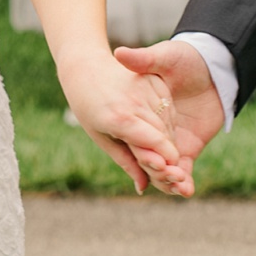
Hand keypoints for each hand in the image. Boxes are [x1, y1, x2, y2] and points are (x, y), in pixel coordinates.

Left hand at [57, 51, 185, 194]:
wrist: (84, 67)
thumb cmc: (87, 107)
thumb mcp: (101, 137)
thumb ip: (126, 161)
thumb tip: (144, 187)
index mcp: (119, 119)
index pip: (155, 143)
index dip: (166, 160)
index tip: (171, 173)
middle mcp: (134, 102)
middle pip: (164, 134)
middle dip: (169, 153)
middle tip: (170, 169)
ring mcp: (144, 87)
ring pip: (168, 120)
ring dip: (169, 137)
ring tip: (162, 148)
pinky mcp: (152, 79)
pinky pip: (168, 105)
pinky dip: (167, 120)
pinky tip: (160, 127)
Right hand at [111, 38, 223, 193]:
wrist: (212, 65)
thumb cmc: (185, 58)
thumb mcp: (165, 56)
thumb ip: (144, 58)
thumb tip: (120, 52)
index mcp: (141, 112)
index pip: (137, 138)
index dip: (141, 150)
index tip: (148, 159)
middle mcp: (153, 130)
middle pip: (149, 157)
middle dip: (156, 170)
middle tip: (165, 173)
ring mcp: (171, 141)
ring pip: (165, 169)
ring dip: (170, 181)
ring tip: (179, 185)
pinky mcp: (189, 147)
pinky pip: (183, 170)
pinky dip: (184, 181)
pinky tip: (187, 190)